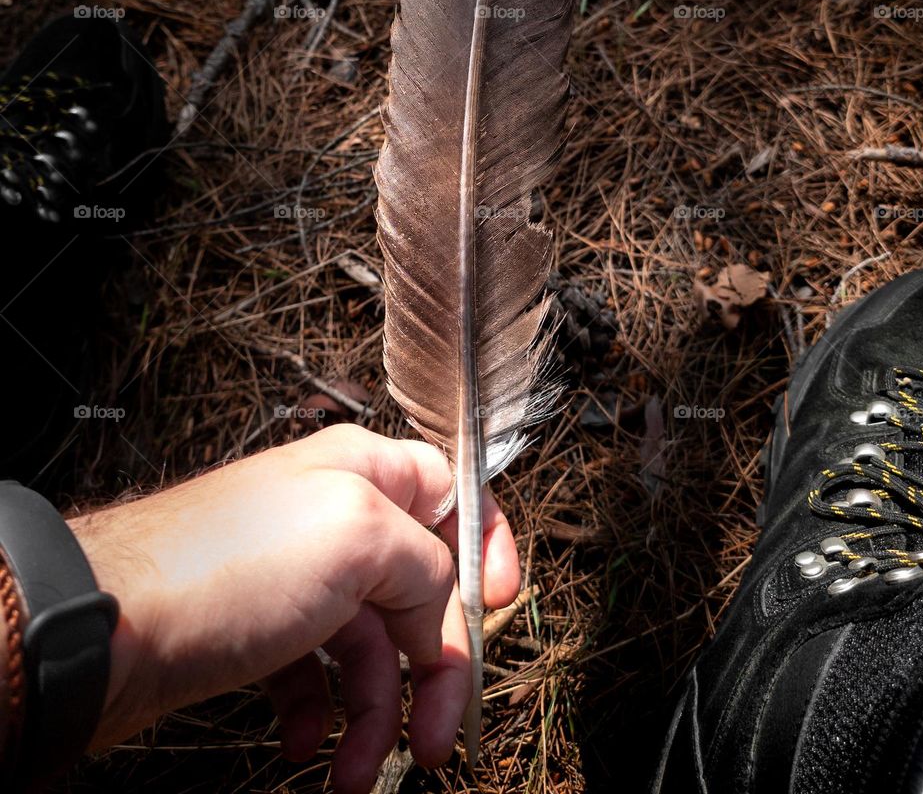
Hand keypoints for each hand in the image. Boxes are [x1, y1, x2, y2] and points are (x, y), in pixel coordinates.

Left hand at [67, 425, 520, 793]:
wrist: (110, 630)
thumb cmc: (228, 566)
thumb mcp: (358, 537)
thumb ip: (427, 560)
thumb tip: (439, 606)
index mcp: (365, 470)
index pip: (453, 490)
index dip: (488, 544)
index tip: (501, 603)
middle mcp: (336, 517)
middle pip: (422, 590)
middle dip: (436, 666)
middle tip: (438, 735)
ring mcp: (298, 577)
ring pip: (372, 647)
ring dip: (377, 715)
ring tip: (356, 773)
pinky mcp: (261, 630)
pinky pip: (317, 677)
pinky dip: (323, 716)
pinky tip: (306, 747)